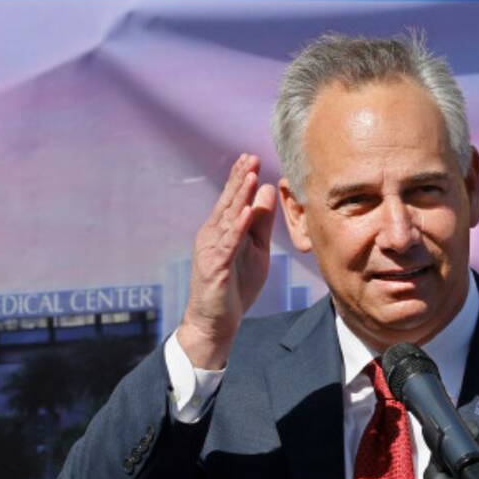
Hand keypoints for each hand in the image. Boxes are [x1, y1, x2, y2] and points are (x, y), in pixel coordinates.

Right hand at [177, 154, 277, 368]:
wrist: (216, 322)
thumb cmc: (235, 286)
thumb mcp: (256, 250)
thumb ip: (261, 223)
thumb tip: (267, 191)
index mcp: (222, 230)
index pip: (232, 199)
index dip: (241, 178)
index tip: (251, 157)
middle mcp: (212, 235)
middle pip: (228, 203)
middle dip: (239, 179)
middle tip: (251, 157)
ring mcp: (211, 251)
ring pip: (227, 219)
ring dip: (239, 197)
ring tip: (250, 176)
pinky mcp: (215, 268)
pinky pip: (227, 245)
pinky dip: (237, 228)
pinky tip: (245, 213)